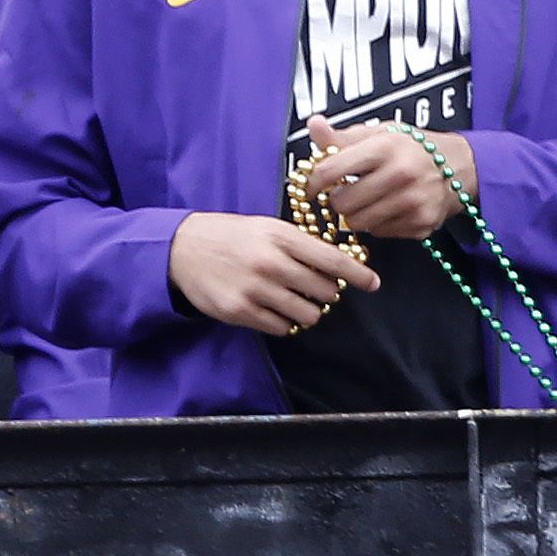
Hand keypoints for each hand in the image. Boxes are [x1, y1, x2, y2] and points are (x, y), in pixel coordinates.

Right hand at [168, 212, 375, 335]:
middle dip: (326, 293)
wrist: (183, 249)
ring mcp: (256, 290)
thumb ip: (300, 245)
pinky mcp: (241, 312)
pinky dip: (284, 321)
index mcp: (281, 237)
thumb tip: (338, 266)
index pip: (332, 259)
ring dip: (307, 311)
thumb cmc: (232, 236)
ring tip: (294, 300)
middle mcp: (271, 263)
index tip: (373, 283)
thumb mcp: (267, 228)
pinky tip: (273, 309)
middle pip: (324, 291)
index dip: (358, 274)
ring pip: (307, 314)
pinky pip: (281, 327)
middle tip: (313, 288)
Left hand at [302, 115, 467, 241]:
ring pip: (358, 223)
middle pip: (342, 203)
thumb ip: (343, 136)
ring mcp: (413, 202)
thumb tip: (314, 124)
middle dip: (337, 200)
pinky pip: (380, 233)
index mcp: (385, 147)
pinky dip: (378, 224)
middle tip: (345, 192)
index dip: (313, 181)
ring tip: (367, 199)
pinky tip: (388, 208)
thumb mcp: (379, 133)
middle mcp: (400, 174)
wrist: (458, 167)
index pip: (330, 170)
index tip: (311, 185)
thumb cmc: (411, 148)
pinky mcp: (421, 224)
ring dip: (356, 214)